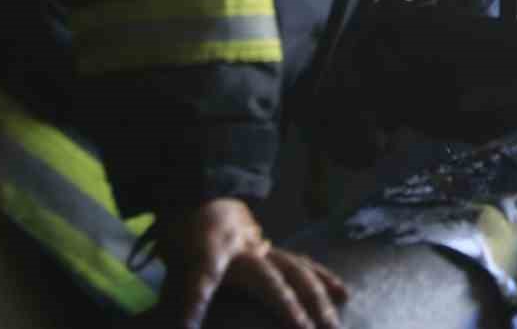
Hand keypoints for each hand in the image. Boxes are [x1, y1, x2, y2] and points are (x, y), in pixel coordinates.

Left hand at [155, 198, 347, 328]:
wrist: (210, 200)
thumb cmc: (189, 239)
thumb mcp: (172, 266)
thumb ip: (179, 297)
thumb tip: (178, 326)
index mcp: (211, 251)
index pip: (202, 278)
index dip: (195, 304)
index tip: (186, 328)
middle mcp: (246, 249)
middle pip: (271, 281)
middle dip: (289, 310)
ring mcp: (268, 248)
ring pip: (298, 274)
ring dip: (318, 303)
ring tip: (333, 327)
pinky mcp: (279, 251)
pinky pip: (306, 265)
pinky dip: (325, 281)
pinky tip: (343, 294)